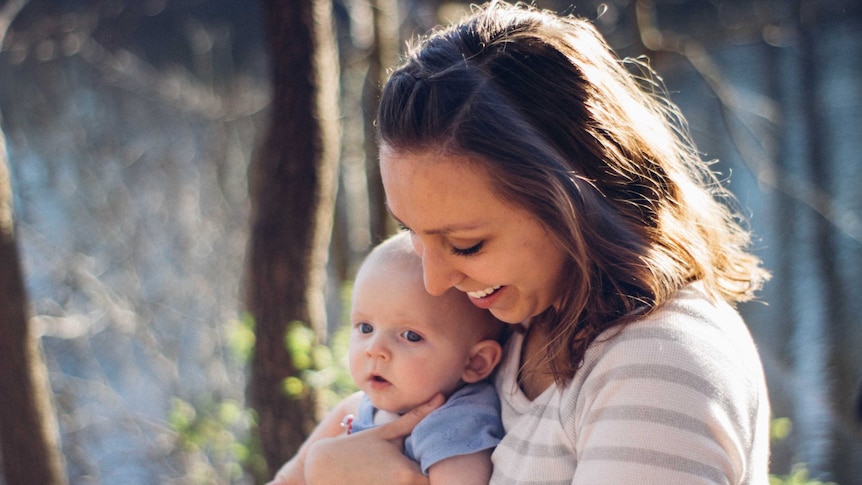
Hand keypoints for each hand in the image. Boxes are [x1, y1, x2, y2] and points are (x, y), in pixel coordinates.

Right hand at [304, 393, 444, 484]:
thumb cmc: (356, 449)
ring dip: (416, 484)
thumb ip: (417, 418)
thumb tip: (441, 396)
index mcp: (408, 475)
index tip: (441, 467)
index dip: (444, 476)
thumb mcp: (386, 433)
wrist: (321, 468)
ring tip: (397, 472)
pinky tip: (389, 481)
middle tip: (432, 470)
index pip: (441, 482)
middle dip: (430, 481)